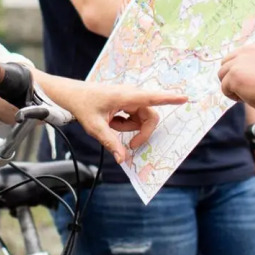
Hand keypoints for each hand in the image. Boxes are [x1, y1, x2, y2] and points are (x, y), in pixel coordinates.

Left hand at [36, 75, 186, 163]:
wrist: (70, 95)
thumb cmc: (82, 105)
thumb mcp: (95, 127)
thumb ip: (111, 143)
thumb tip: (123, 159)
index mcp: (126, 96)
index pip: (152, 97)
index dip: (170, 98)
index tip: (184, 98)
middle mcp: (130, 96)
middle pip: (149, 116)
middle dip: (142, 132)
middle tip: (132, 146)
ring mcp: (128, 99)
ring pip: (140, 119)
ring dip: (128, 128)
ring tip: (110, 126)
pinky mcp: (125, 103)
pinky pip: (132, 118)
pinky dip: (123, 124)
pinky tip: (109, 121)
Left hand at [218, 46, 254, 112]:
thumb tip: (241, 76)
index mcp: (254, 48)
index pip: (234, 57)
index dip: (237, 71)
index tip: (246, 81)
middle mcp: (244, 52)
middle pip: (224, 65)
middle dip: (231, 78)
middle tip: (244, 90)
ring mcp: (237, 63)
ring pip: (222, 76)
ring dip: (231, 87)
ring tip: (246, 95)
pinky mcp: (233, 76)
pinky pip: (224, 88)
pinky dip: (233, 96)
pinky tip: (246, 98)